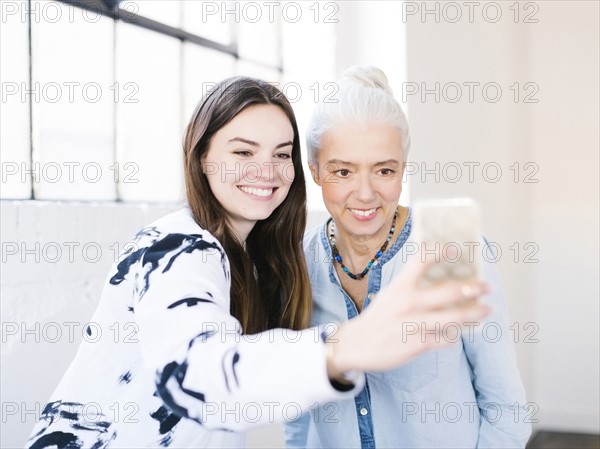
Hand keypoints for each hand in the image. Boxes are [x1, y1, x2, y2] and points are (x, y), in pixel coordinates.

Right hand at [326, 252, 491, 376]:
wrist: (355, 345)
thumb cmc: (378, 317)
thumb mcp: (390, 295)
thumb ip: (411, 286)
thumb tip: (441, 278)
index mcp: (400, 287)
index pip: (422, 260)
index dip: (441, 252)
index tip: (457, 248)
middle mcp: (408, 303)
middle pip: (449, 292)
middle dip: (473, 288)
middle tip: (488, 286)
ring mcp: (413, 325)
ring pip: (453, 318)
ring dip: (474, 313)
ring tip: (487, 309)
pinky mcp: (417, 345)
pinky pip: (445, 340)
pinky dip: (456, 335)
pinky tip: (460, 332)